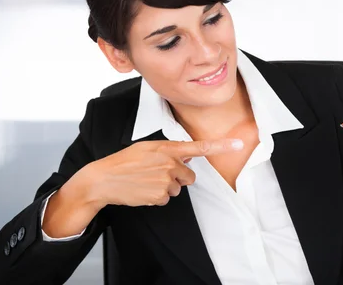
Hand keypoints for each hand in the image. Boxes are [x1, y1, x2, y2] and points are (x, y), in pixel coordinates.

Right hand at [85, 139, 243, 207]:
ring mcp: (165, 180)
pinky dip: (157, 196)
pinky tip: (143, 190)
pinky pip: (167, 198)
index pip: (199, 147)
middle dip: (179, 176)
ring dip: (166, 186)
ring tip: (146, 180)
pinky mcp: (160, 195)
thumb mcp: (146, 148)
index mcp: (167, 148)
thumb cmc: (124, 161)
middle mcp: (170, 163)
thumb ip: (169, 150)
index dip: (221, 146)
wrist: (103, 179)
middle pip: (189, 175)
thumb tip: (187, 156)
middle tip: (158, 174)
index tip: (239, 143)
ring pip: (178, 187)